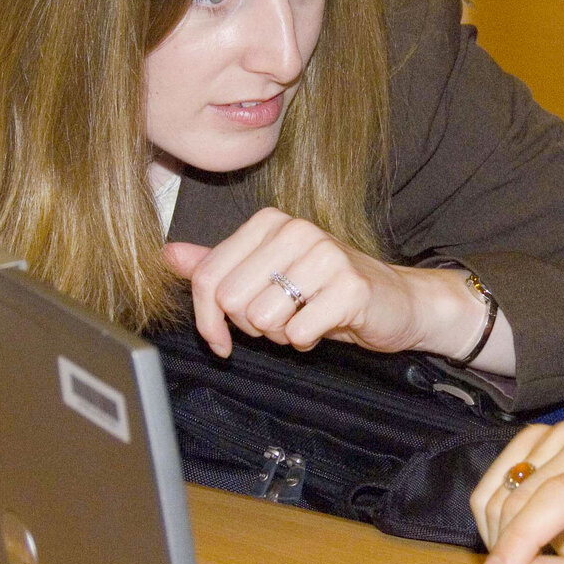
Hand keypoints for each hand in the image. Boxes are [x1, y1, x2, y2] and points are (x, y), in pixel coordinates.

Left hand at [162, 208, 484, 359]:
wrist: (395, 301)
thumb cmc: (326, 290)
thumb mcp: (267, 275)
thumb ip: (218, 265)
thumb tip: (168, 256)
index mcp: (269, 222)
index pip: (208, 277)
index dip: (207, 320)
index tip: (221, 339)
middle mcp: (296, 230)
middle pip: (232, 301)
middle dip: (250, 327)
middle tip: (281, 320)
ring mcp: (325, 255)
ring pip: (263, 319)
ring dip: (280, 334)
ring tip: (304, 320)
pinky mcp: (349, 287)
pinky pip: (298, 333)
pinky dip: (306, 341)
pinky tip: (325, 326)